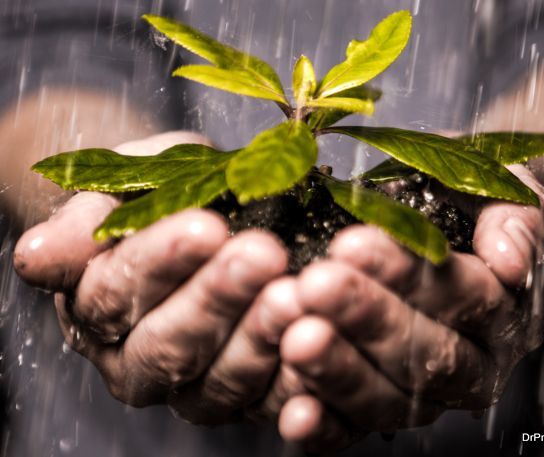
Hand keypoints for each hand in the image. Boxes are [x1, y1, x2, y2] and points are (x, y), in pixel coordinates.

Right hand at [13, 132, 304, 424]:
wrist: (202, 218)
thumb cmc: (160, 198)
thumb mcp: (122, 191)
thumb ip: (85, 223)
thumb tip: (38, 256)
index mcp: (96, 311)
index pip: (120, 291)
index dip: (161, 261)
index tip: (206, 226)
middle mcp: (135, 361)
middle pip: (169, 343)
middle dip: (217, 297)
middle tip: (262, 255)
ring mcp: (189, 388)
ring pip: (218, 380)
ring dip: (259, 339)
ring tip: (295, 295)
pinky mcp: (240, 401)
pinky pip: (266, 402)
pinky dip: (293, 381)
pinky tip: (319, 344)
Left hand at [276, 165, 543, 451]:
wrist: (450, 236)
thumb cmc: (466, 214)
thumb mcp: (499, 197)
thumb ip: (515, 221)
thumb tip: (509, 258)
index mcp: (504, 314)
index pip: (465, 296)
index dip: (408, 273)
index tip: (351, 244)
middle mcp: (471, 365)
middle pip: (426, 354)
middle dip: (367, 318)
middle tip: (317, 285)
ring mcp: (424, 397)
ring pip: (388, 397)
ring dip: (340, 370)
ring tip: (296, 337)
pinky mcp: (377, 412)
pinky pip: (353, 431)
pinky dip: (325, 427)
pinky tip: (294, 411)